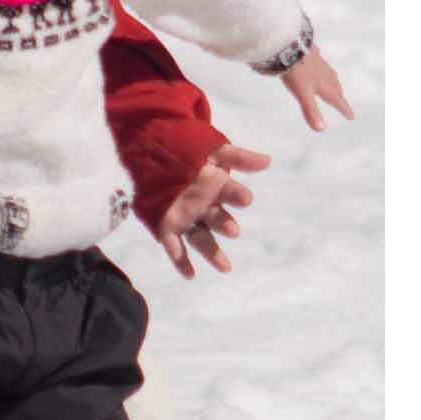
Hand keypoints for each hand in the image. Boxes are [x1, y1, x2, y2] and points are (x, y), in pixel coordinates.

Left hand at [154, 143, 271, 277]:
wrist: (152, 144)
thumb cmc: (187, 147)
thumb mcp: (213, 149)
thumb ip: (238, 157)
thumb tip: (268, 161)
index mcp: (216, 188)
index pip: (229, 193)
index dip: (236, 196)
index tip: (245, 199)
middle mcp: (203, 206)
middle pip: (217, 220)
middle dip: (224, 224)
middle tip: (233, 231)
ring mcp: (186, 218)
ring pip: (201, 239)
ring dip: (212, 252)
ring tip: (225, 267)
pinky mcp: (167, 226)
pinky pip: (174, 246)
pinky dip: (181, 260)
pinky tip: (190, 274)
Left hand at [278, 48, 352, 130]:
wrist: (287, 45)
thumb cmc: (296, 71)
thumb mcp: (302, 94)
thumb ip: (311, 111)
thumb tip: (320, 129)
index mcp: (323, 84)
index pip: (337, 100)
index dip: (344, 109)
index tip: (351, 116)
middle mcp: (323, 73)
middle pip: (334, 86)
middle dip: (339, 95)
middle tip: (341, 101)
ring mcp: (317, 62)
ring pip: (328, 73)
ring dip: (332, 81)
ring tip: (333, 83)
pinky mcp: (309, 52)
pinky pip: (318, 61)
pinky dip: (321, 66)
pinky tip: (317, 62)